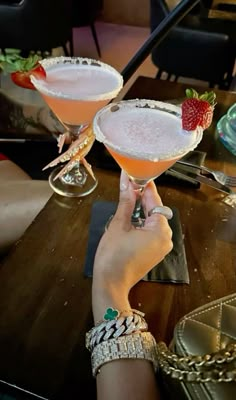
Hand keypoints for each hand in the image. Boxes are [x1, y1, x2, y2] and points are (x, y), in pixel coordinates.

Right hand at [92, 170, 172, 321]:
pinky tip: (131, 215)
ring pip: (153, 221)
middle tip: (128, 185)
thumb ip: (126, 202)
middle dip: (142, 198)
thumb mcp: (119, 225)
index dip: (144, 187)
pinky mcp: (156, 252)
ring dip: (141, 210)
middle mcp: (166, 238)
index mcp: (161, 230)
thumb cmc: (113, 256)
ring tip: (127, 198)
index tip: (135, 174)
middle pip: (155, 210)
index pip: (154, 201)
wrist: (110, 284)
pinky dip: (142, 223)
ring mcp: (162, 247)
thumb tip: (127, 182)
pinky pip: (151, 231)